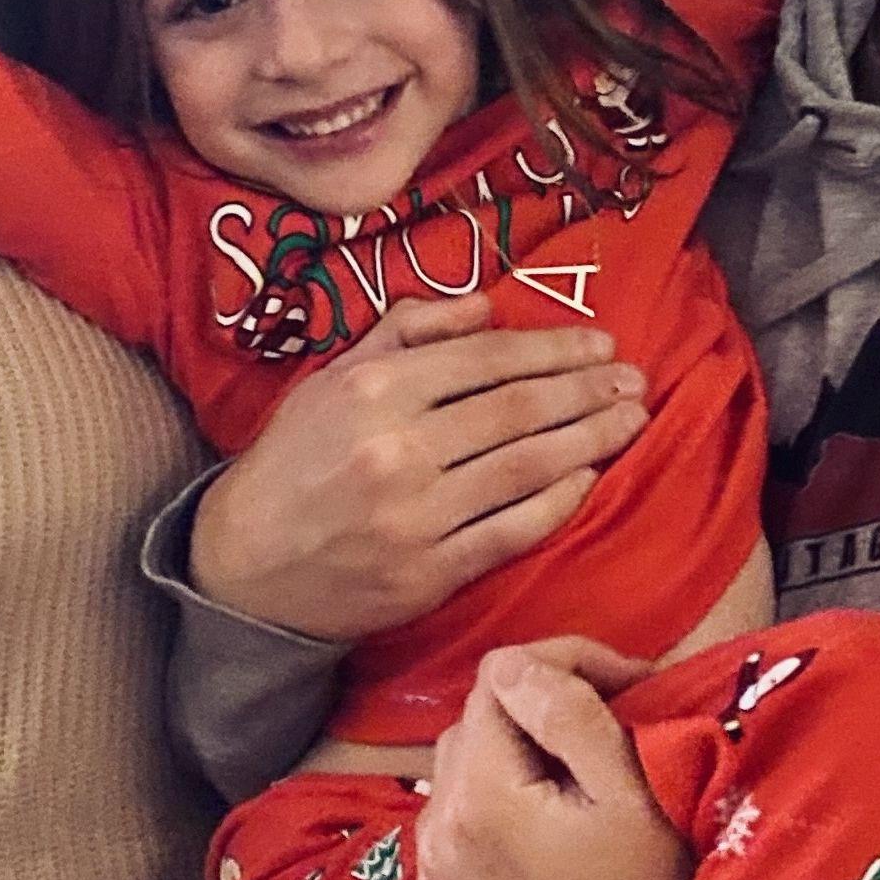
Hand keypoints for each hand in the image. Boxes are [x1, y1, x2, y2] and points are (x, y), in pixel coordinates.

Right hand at [190, 297, 647, 641]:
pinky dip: (557, 502)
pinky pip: (511, 532)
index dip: (553, 349)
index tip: (601, 343)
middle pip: (518, 411)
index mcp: (375, 390)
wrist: (245, 565)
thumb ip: (409, 332)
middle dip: (587, 391)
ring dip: (590, 440)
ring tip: (631, 420)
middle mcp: (398, 450)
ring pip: (525, 468)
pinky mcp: (428, 574)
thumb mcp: (334, 376)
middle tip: (635, 379)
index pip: (487, 361)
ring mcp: (417, 517)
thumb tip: (487, 306)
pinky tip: (590, 479)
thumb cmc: (296, 459)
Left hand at [416, 639, 688, 879]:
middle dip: (528, 721)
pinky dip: (486, 843)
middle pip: (469, 734)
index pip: (497, 679)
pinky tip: (539, 862)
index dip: (561, 666)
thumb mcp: (634, 794)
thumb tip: (519, 667)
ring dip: (502, 780)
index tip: (621, 686)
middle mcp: (433, 843)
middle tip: (600, 741)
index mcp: (478, 797)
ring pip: (453, 794)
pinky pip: (450, 859)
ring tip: (568, 802)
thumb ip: (569, 713)